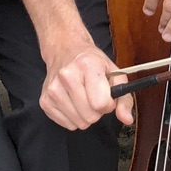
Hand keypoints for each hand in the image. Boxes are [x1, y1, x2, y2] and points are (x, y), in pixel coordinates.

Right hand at [15, 0, 134, 128]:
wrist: (63, 47)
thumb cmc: (93, 60)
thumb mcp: (115, 70)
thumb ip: (125, 95)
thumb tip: (127, 119)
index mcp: (89, 66)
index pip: (102, 103)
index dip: (109, 103)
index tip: (108, 95)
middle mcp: (68, 76)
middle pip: (91, 116)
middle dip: (97, 109)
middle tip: (95, 94)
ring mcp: (52, 88)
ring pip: (78, 122)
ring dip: (84, 113)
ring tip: (83, 96)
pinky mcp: (43, 99)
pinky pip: (65, 123)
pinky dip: (71, 116)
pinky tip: (71, 100)